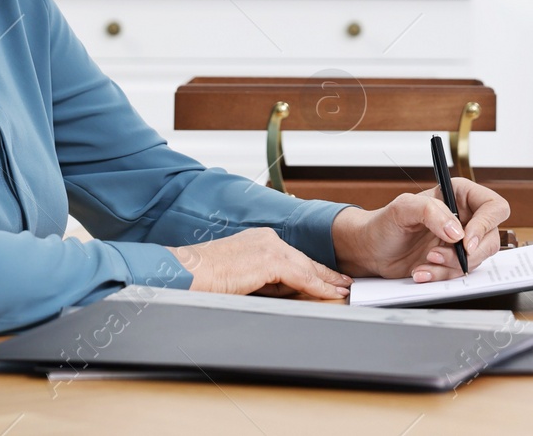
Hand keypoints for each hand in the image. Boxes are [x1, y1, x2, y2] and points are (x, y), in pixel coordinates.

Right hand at [169, 227, 352, 298]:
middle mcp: (267, 238)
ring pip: (305, 267)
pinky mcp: (270, 260)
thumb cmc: (207, 278)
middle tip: (343, 282)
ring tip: (342, 290)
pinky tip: (329, 293)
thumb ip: (265, 279)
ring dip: (325, 281)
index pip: (292, 257)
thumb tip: (288, 290)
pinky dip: (317, 287)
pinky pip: (301, 276)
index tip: (328, 278)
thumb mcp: (243, 277)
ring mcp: (269, 247)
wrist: (189, 273)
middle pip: (303, 260)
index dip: (312, 269)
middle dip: (325, 273)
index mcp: (260, 239)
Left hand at [331, 178, 511, 280]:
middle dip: (467, 252)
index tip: (465, 241)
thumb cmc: (384, 223)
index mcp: (459, 195)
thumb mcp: (403, 208)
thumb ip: (431, 212)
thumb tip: (457, 231)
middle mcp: (465, 218)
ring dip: (452, 266)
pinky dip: (441, 277)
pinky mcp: (452, 262)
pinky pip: (460, 274)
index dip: (486, 224)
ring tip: (426, 261)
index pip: (493, 207)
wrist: (371, 251)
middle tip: (439, 255)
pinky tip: (421, 271)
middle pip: (491, 237)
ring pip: (477, 259)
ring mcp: (460, 242)